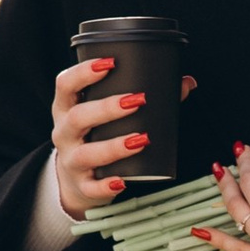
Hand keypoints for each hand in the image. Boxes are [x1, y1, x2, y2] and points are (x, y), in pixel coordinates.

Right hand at [48, 60, 197, 213]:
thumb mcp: (107, 116)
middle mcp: (64, 132)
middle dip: (107, 108)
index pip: (65, 84)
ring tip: (141, 139)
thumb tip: (186, 82)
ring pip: (86, 153)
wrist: (77, 180)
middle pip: (77, 117)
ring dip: (114, 146)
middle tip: (138, 100)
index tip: (110, 63)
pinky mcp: (82, 185)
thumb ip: (141, 96)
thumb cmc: (97, 136)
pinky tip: (123, 182)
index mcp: (66, 108)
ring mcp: (70, 160)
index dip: (83, 72)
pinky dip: (106, 186)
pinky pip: (91, 187)